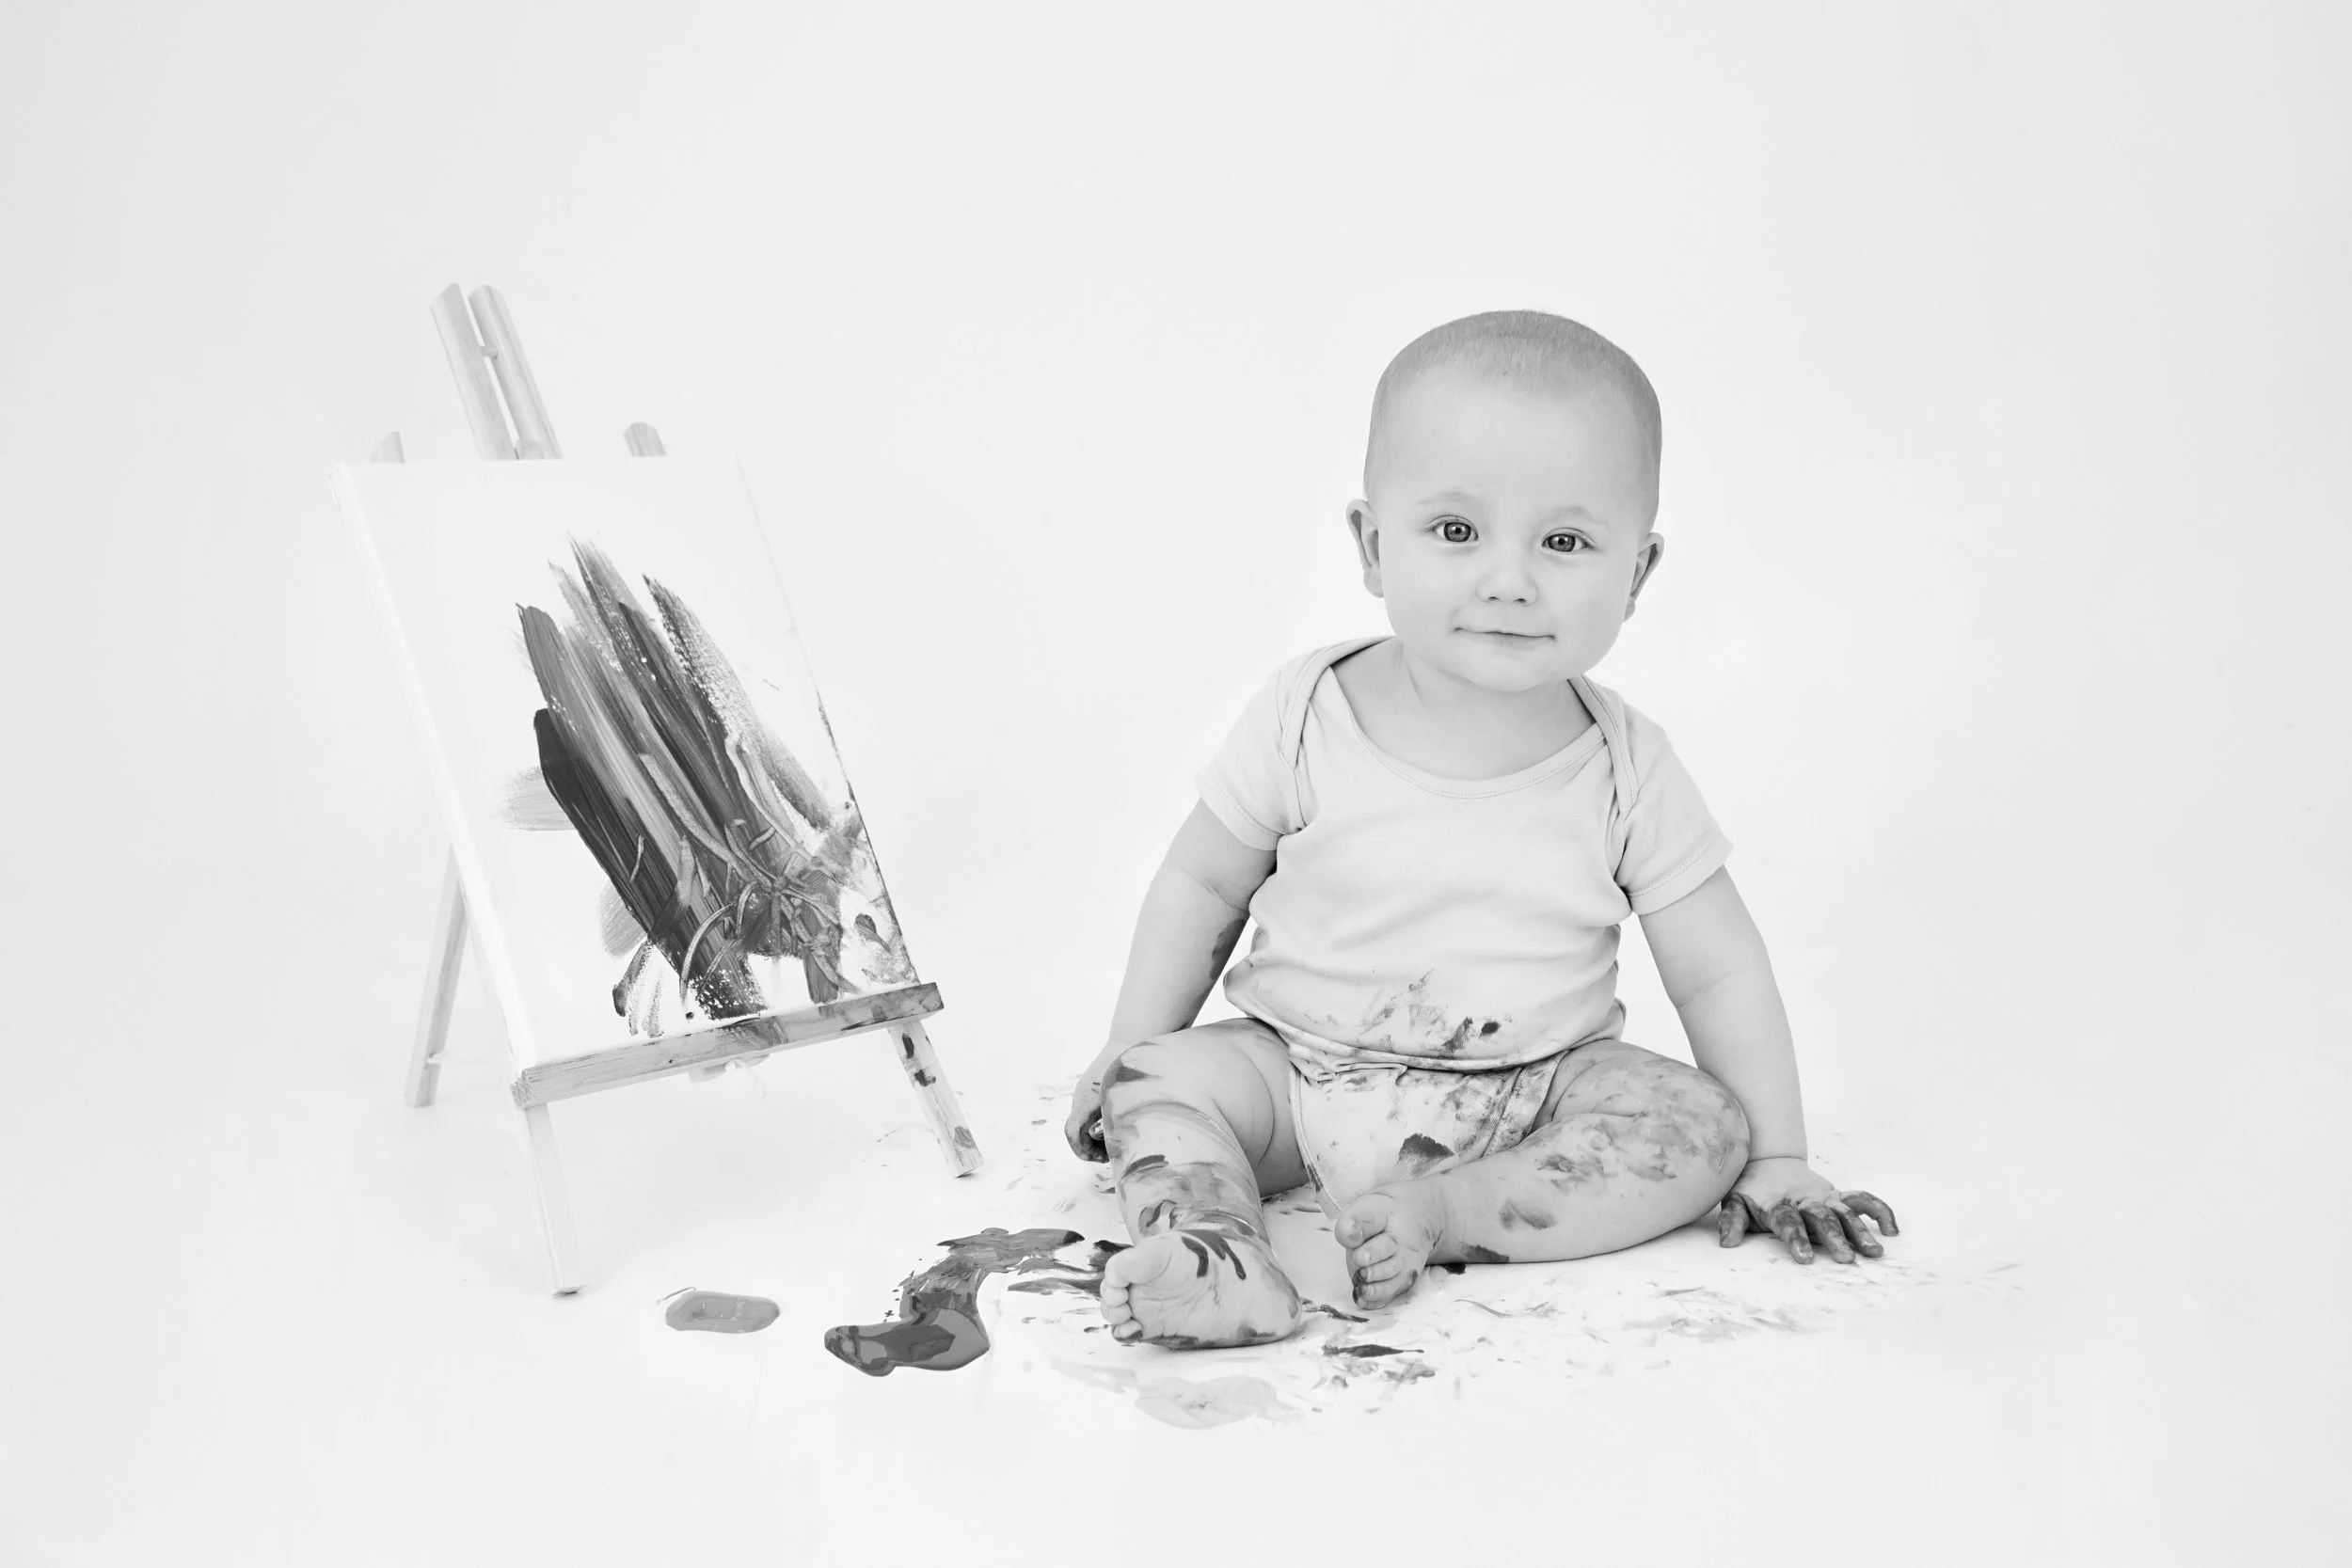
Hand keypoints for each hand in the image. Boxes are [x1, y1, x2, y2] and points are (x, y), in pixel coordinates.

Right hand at [1063, 1041, 1128, 1162]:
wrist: (1133, 1039)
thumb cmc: (1133, 1072)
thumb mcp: (1127, 1103)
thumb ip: (1118, 1124)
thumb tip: (1115, 1147)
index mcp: (1087, 1100)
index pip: (1072, 1132)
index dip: (1082, 1151)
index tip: (1101, 1158)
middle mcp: (1081, 1096)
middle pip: (1076, 1130)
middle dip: (1091, 1147)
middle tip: (1111, 1154)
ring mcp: (1084, 1090)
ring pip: (1082, 1121)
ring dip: (1095, 1135)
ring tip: (1117, 1140)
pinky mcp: (1091, 1087)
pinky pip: (1088, 1110)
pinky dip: (1098, 1122)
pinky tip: (1117, 1123)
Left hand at [1717, 1158, 1897, 1263]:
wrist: (1766, 1157)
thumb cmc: (1749, 1187)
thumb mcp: (1734, 1200)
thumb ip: (1732, 1221)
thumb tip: (1727, 1243)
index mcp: (1779, 1205)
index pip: (1789, 1223)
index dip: (1797, 1239)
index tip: (1804, 1259)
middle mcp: (1805, 1201)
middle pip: (1822, 1219)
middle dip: (1834, 1238)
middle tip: (1846, 1259)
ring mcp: (1824, 1197)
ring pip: (1846, 1212)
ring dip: (1861, 1231)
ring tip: (1875, 1251)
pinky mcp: (1837, 1195)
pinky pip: (1863, 1200)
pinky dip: (1880, 1211)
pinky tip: (1892, 1230)